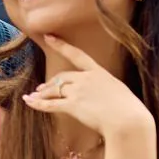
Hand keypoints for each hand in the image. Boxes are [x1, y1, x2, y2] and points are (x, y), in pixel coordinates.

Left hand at [22, 36, 152, 144]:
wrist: (128, 121)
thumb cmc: (130, 111)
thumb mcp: (119, 92)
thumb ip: (107, 90)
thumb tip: (104, 97)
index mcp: (99, 72)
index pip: (77, 55)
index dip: (61, 45)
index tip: (48, 37)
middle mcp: (86, 79)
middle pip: (62, 77)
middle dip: (50, 83)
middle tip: (41, 88)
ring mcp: (78, 91)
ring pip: (54, 90)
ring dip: (42, 93)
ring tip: (33, 97)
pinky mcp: (72, 106)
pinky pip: (50, 104)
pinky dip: (37, 103)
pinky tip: (28, 102)